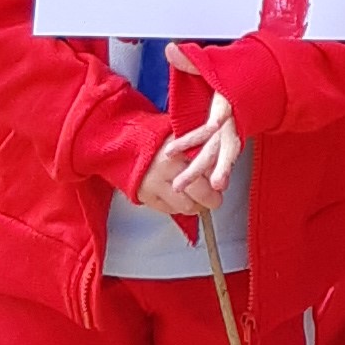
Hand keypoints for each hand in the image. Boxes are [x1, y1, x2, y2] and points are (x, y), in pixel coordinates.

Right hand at [132, 93, 237, 216]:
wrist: (123, 144)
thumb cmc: (156, 138)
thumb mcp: (180, 133)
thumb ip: (200, 145)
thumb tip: (222, 163)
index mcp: (179, 147)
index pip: (208, 169)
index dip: (219, 178)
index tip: (222, 182)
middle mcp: (167, 167)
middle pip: (200, 192)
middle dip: (212, 199)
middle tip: (216, 199)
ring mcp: (155, 184)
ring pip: (187, 206)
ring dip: (197, 206)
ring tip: (199, 201)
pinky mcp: (146, 196)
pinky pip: (170, 211)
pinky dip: (179, 208)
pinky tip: (180, 199)